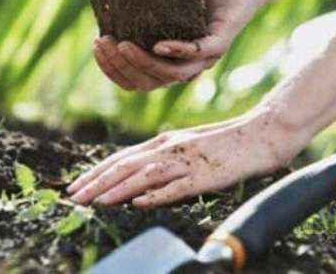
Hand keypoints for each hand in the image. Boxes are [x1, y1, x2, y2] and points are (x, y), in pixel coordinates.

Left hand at [67, 108, 306, 207]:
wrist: (262, 133)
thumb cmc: (226, 143)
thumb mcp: (188, 146)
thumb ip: (163, 158)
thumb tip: (137, 179)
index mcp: (165, 141)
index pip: (122, 157)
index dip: (96, 172)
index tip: (75, 185)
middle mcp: (171, 147)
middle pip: (127, 165)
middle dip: (96, 182)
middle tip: (73, 197)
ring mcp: (188, 160)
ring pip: (145, 175)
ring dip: (118, 189)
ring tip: (95, 202)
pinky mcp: (206, 174)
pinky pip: (178, 186)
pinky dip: (157, 194)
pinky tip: (139, 202)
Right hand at [93, 0, 268, 90]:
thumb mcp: (161, 0)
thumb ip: (136, 8)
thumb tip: (99, 2)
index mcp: (169, 62)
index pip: (137, 80)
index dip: (114, 70)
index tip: (96, 47)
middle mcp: (186, 66)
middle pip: (150, 82)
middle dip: (122, 67)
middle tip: (103, 44)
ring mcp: (205, 58)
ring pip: (172, 75)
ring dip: (144, 64)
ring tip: (123, 46)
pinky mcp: (220, 43)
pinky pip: (197, 54)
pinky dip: (176, 51)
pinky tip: (158, 45)